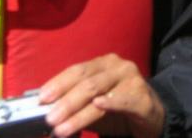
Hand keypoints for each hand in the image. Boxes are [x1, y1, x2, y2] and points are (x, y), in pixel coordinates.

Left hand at [38, 54, 164, 137]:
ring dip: (78, 112)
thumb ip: (75, 104)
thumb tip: (47, 112)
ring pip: (100, 92)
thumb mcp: (93, 104)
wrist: (150, 115)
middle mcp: (118, 66)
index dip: (58, 83)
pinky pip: (124, 100)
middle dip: (66, 101)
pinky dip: (110, 103)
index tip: (41, 98)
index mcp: (103, 64)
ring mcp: (132, 79)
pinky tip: (99, 105)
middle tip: (49, 118)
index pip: (77, 70)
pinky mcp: (143, 96)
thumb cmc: (117, 109)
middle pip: (87, 81)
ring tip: (62, 128)